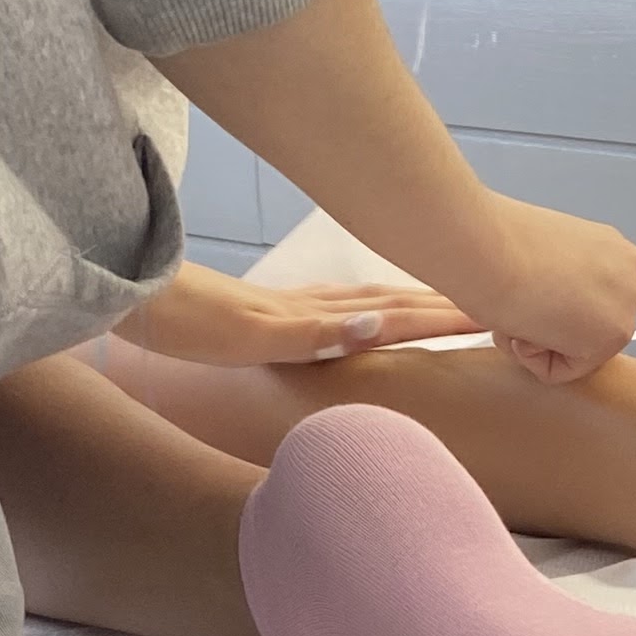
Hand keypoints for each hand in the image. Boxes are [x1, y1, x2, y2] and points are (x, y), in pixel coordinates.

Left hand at [123, 262, 475, 364]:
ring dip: (418, 302)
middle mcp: (314, 307)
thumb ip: (316, 331)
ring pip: (373, 301)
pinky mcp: (277, 312)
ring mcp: (296, 306)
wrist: (139, 301)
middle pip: (394, 302)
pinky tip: (377, 312)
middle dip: (446, 301)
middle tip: (497, 304)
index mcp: (317, 315)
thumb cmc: (189, 326)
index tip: (493, 312)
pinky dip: (377, 309)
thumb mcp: (252, 335)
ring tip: (455, 302)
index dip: (445, 314)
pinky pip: (345, 308)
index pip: (397, 313)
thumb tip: (377, 323)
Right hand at [466, 195, 635, 384]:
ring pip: (575, 353)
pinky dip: (533, 358)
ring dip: (539, 342)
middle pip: (586, 332)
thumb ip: (569, 283)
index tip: (531, 288)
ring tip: (521, 309)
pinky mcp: (611, 337)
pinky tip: (523, 323)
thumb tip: (560, 310)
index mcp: (619, 253)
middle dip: (548, 328)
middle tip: (523, 301)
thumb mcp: (551, 257)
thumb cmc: (499, 243)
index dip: (550, 307)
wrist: (485, 246)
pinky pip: (562, 371)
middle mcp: (633, 277)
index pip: (590, 308)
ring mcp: (627, 308)